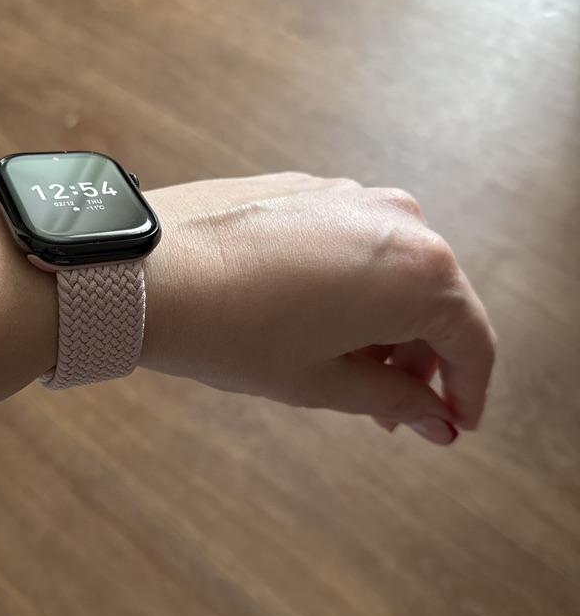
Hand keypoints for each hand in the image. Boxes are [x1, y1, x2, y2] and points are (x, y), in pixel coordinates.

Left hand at [141, 173, 495, 444]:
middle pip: (437, 302)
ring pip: (396, 273)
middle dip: (421, 363)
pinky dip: (356, 290)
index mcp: (419, 272)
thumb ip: (394, 398)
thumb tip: (437, 418)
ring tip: (352, 375)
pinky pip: (357, 247)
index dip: (468, 391)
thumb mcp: (322, 381)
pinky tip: (320, 325)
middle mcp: (400, 220)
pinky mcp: (313, 190)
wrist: (144, 270)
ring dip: (387, 327)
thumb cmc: (230, 331)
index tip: (453, 425)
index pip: (472, 340)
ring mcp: (353, 197)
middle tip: (394, 414)